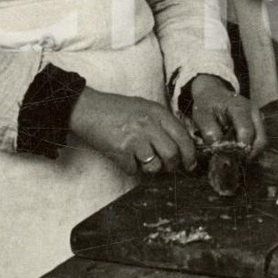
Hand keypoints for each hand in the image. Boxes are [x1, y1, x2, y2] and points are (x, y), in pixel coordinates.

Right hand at [68, 87, 196, 177]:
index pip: (183, 136)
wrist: (87, 109)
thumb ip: (162, 122)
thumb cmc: (116, 109)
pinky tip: (123, 156)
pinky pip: (133, 170)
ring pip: (154, 166)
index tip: (190, 164)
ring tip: (140, 159)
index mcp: (157, 112)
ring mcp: (134, 138)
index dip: (190, 154)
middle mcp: (148, 124)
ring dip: (149, 169)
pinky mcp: (120, 151)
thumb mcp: (144, 107)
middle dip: (172, 166)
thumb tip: (180, 145)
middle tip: (168, 168)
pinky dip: (130, 168)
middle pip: (172, 154)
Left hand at [187, 74, 266, 155]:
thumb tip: (218, 147)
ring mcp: (259, 118)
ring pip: (262, 143)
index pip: (247, 133)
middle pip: (261, 140)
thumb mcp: (202, 114)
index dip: (238, 149)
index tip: (227, 158)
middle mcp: (254, 113)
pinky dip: (250, 150)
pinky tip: (238, 152)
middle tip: (232, 161)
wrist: (214, 93)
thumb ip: (208, 130)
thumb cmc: (208, 104)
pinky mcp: (259, 125)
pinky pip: (259, 141)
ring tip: (234, 158)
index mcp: (240, 108)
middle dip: (247, 154)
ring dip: (249, 153)